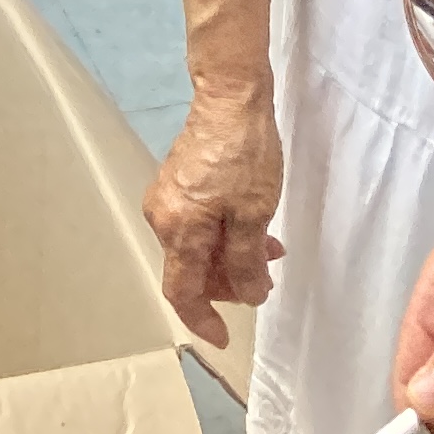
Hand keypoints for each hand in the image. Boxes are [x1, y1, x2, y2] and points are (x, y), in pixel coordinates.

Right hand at [145, 85, 286, 344]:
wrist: (231, 94)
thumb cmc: (244, 154)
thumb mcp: (254, 214)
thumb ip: (247, 262)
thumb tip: (248, 296)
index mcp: (177, 229)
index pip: (182, 292)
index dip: (202, 320)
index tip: (224, 338)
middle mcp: (163, 217)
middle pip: (192, 270)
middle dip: (228, 283)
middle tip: (266, 279)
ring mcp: (168, 197)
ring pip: (198, 246)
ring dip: (231, 257)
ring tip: (270, 250)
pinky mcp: (178, 181)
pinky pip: (198, 224)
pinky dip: (224, 234)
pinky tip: (254, 227)